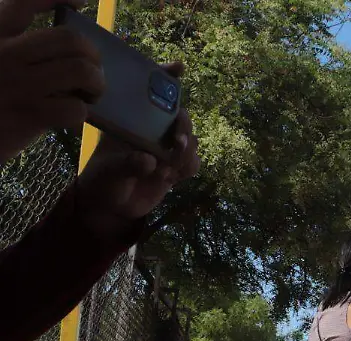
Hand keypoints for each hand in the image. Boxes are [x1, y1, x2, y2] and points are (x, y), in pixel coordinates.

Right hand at [0, 0, 95, 162]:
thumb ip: (13, 41)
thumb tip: (64, 39)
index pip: (26, 0)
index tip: (82, 1)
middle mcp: (3, 53)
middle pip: (69, 39)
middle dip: (92, 54)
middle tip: (92, 70)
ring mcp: (17, 83)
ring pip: (80, 70)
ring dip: (95, 83)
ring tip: (89, 93)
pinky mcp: (28, 114)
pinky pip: (74, 107)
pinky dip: (80, 112)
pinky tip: (70, 114)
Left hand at [76, 63, 199, 225]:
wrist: (110, 206)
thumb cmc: (102, 180)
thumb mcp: (108, 171)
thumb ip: (127, 165)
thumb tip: (150, 161)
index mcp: (133, 122)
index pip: (150, 94)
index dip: (166, 78)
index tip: (178, 67)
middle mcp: (153, 132)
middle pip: (180, 117)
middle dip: (183, 125)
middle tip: (177, 140)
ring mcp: (166, 150)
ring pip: (190, 141)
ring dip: (187, 149)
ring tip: (173, 162)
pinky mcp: (175, 169)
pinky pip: (192, 164)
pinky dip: (187, 168)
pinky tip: (171, 177)